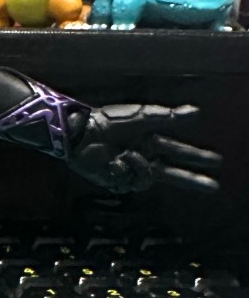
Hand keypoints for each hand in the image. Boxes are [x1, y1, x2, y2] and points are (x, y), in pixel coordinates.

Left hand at [72, 104, 221, 193]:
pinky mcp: (113, 179)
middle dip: (191, 178)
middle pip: (172, 173)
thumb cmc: (109, 121)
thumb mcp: (142, 117)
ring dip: (140, 167)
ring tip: (125, 155)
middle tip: (212, 186)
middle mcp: (142, 157)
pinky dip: (122, 171)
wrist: (81, 133)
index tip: (215, 162)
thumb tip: (197, 112)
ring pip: (147, 179)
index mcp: (150, 141)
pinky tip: (112, 162)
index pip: (179, 151)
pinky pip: (127, 183)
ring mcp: (128, 170)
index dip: (196, 157)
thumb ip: (169, 116)